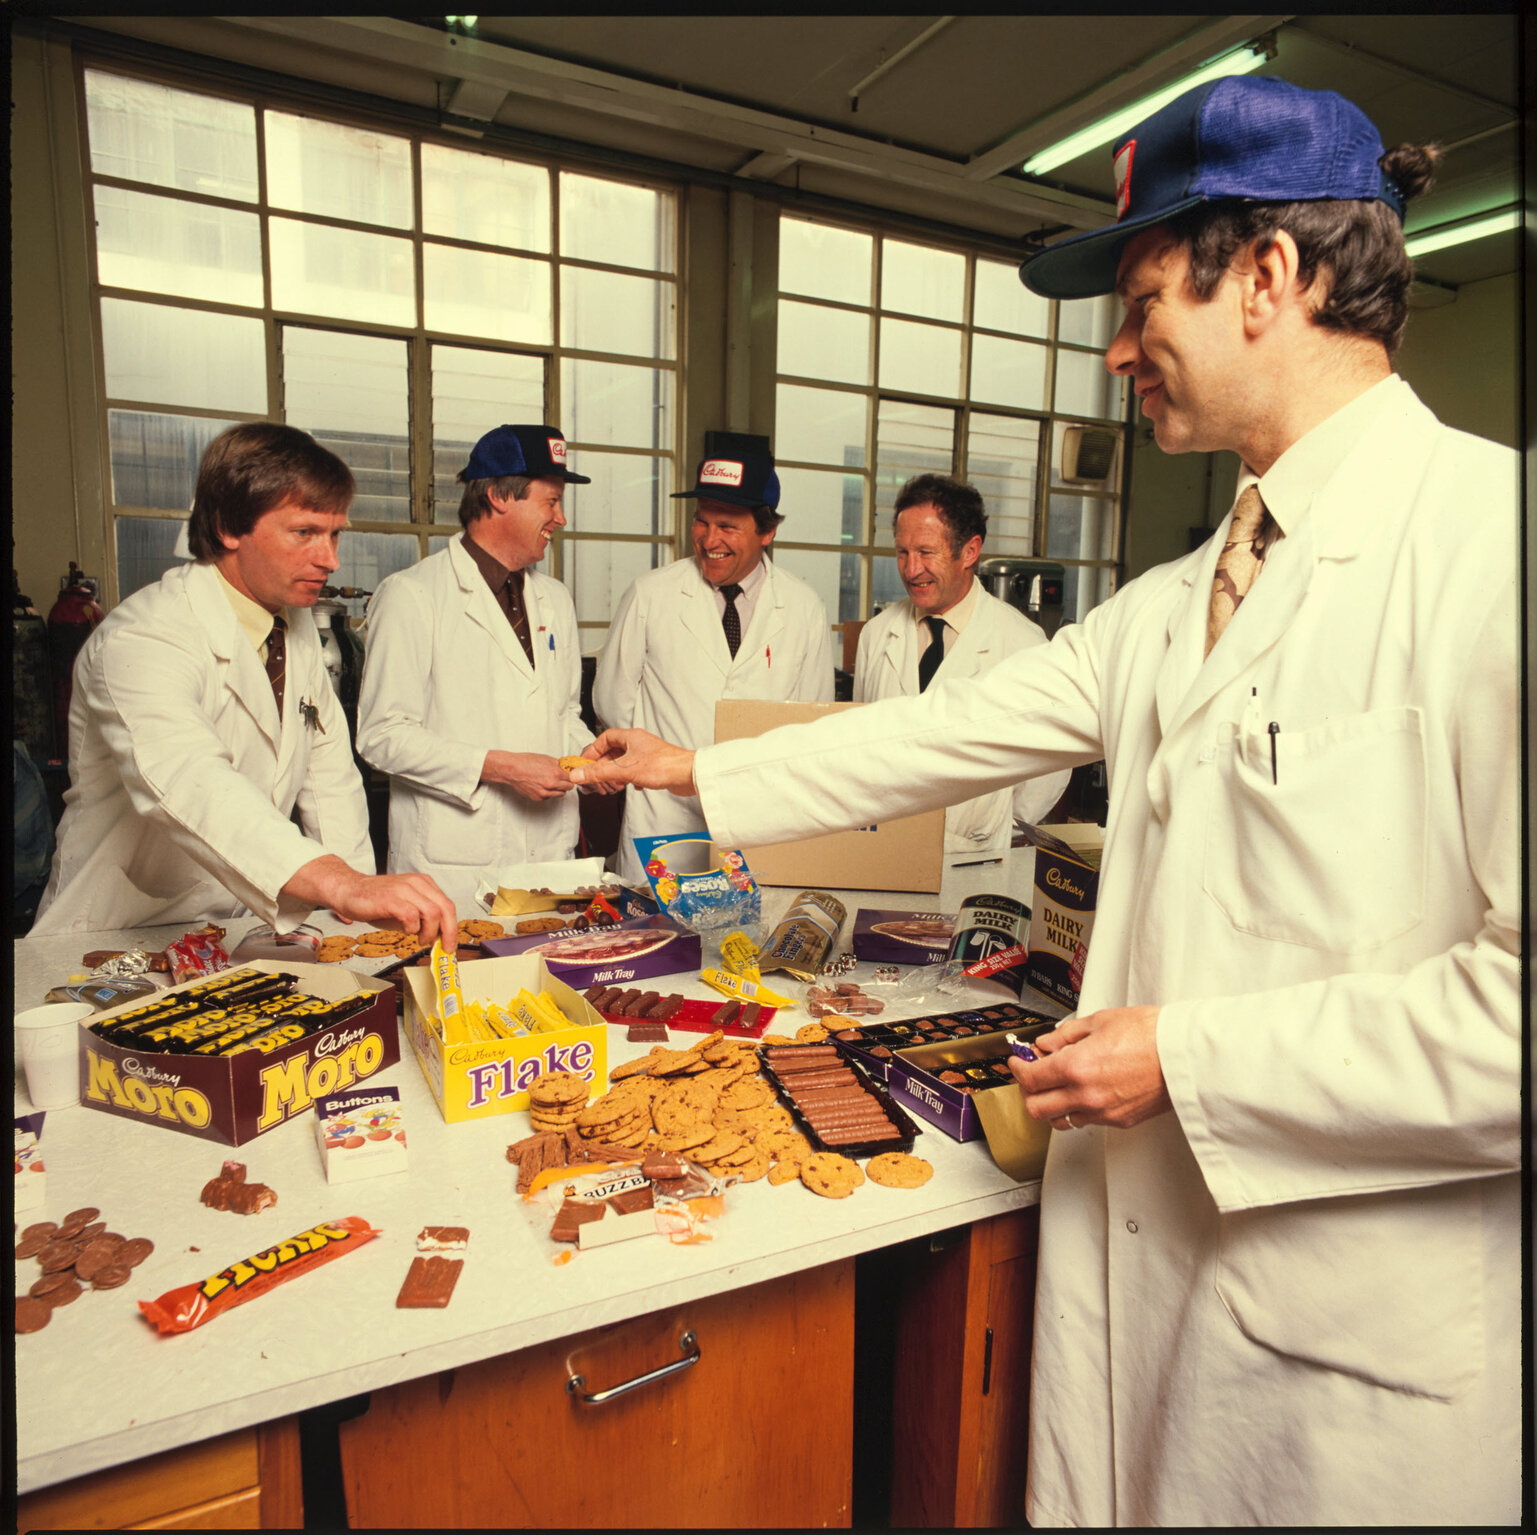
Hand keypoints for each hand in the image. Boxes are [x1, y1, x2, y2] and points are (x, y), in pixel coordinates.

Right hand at [284, 857, 457, 946]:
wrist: (348, 891)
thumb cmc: (376, 901)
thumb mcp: (405, 908)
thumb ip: (422, 919)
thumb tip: (437, 938)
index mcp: (423, 884)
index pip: (447, 905)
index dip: (452, 927)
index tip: (450, 943)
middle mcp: (417, 883)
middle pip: (445, 908)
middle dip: (448, 932)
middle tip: (443, 948)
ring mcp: (404, 889)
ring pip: (432, 912)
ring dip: (429, 932)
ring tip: (420, 940)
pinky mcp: (391, 898)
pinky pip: (411, 916)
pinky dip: (412, 928)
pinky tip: (405, 931)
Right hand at [482, 750, 574, 802]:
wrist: (512, 769)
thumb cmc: (526, 762)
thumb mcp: (546, 759)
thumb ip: (559, 765)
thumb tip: (567, 767)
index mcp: (555, 774)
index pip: (572, 779)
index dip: (571, 776)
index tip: (570, 775)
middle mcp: (551, 785)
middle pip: (568, 788)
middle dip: (566, 782)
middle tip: (562, 778)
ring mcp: (544, 793)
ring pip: (560, 794)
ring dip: (559, 788)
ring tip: (551, 781)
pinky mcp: (538, 798)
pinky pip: (549, 797)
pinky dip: (549, 792)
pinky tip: (542, 785)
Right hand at [567, 729, 697, 796]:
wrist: (688, 775)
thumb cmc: (663, 766)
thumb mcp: (624, 770)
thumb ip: (599, 773)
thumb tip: (578, 774)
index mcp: (630, 737)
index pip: (604, 738)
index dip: (593, 751)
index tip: (586, 764)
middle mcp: (638, 743)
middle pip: (612, 752)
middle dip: (604, 767)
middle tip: (599, 779)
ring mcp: (646, 754)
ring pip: (623, 763)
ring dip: (616, 775)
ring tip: (616, 784)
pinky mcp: (653, 766)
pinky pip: (635, 771)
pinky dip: (629, 779)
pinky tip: (633, 786)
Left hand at [1008, 1005, 1169, 1130]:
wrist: (1186, 1055)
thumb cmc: (1151, 1034)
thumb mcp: (1100, 1021)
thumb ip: (1065, 1035)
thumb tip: (1045, 1044)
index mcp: (1076, 1067)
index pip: (1030, 1078)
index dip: (1017, 1068)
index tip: (1017, 1061)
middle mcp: (1085, 1094)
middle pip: (1036, 1107)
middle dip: (1027, 1091)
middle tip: (1031, 1075)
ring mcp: (1102, 1112)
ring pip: (1059, 1120)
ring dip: (1050, 1105)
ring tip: (1055, 1087)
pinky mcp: (1119, 1121)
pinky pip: (1086, 1120)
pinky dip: (1077, 1109)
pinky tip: (1082, 1092)